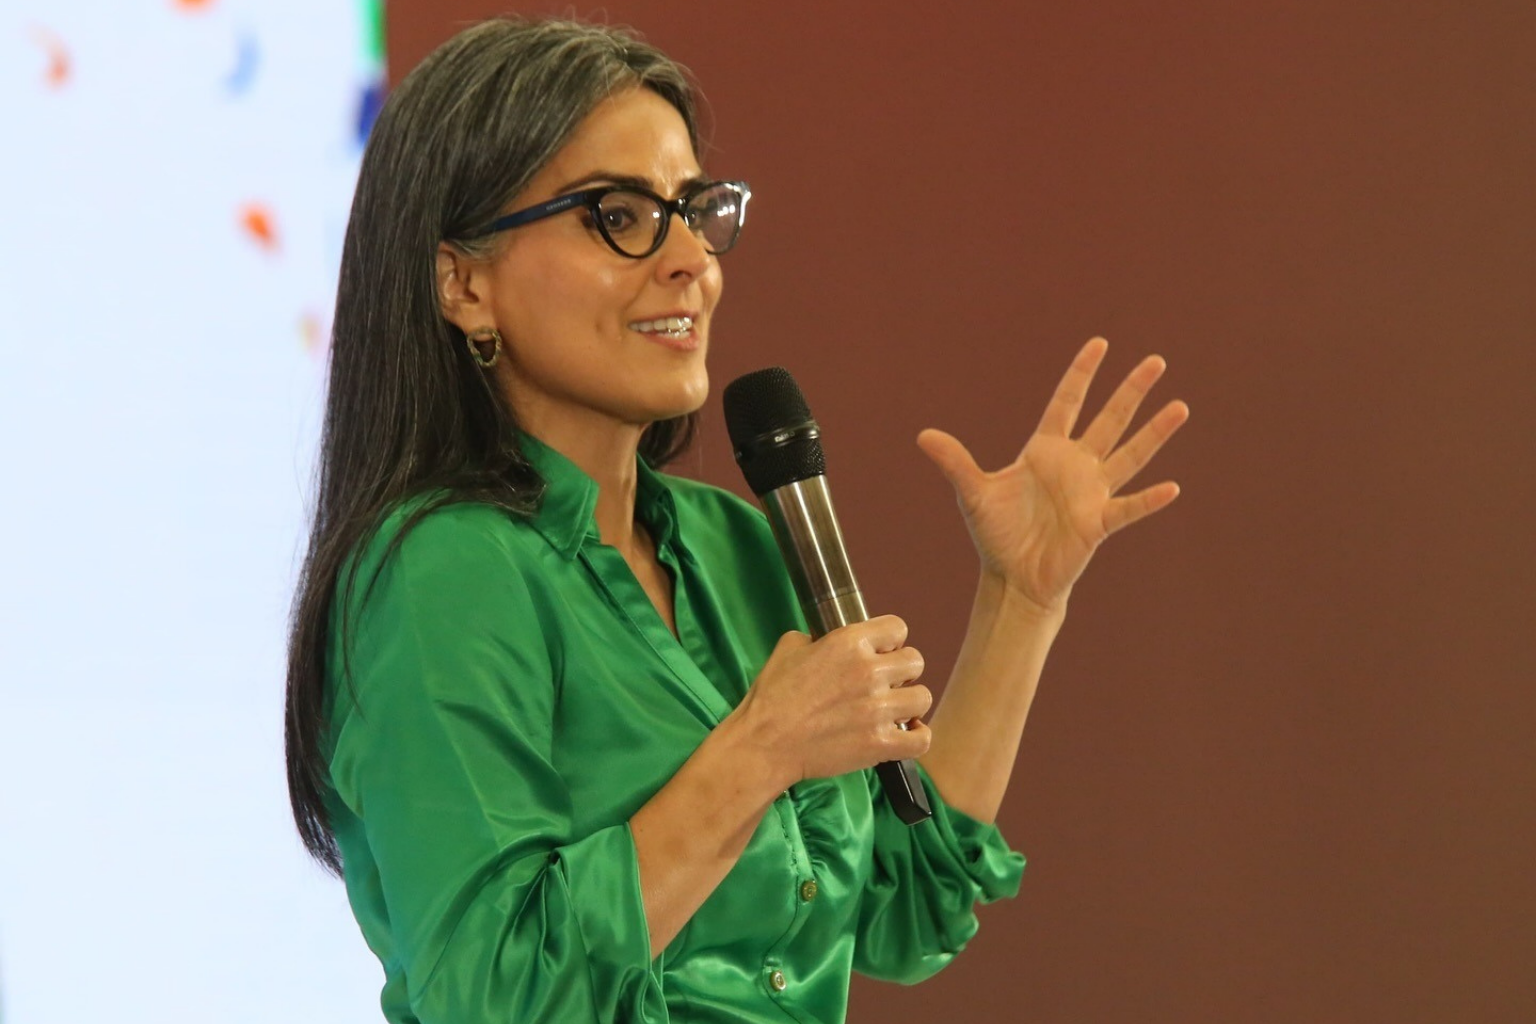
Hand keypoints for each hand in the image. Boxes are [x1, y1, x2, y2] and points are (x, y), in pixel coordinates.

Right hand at [731, 616, 930, 787]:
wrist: (765, 743)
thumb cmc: (772, 696)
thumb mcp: (789, 647)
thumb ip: (818, 638)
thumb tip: (829, 640)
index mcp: (849, 643)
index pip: (897, 628)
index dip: (890, 641)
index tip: (881, 653)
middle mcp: (869, 672)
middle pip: (915, 661)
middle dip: (902, 671)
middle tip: (885, 684)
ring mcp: (877, 709)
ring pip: (922, 698)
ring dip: (909, 703)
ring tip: (892, 710)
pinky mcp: (880, 744)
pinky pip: (922, 738)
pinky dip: (916, 736)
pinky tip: (904, 733)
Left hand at [917, 337, 1188, 616]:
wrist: (1013, 577)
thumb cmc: (996, 534)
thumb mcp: (973, 493)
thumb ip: (955, 462)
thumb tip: (923, 435)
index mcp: (1045, 451)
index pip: (1066, 402)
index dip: (1082, 374)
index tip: (1099, 344)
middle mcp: (1075, 466)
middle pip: (1109, 420)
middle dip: (1131, 391)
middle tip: (1156, 361)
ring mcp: (1091, 493)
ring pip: (1129, 455)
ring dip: (1154, 433)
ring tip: (1180, 406)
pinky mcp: (1099, 524)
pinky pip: (1128, 508)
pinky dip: (1148, 499)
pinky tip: (1171, 487)